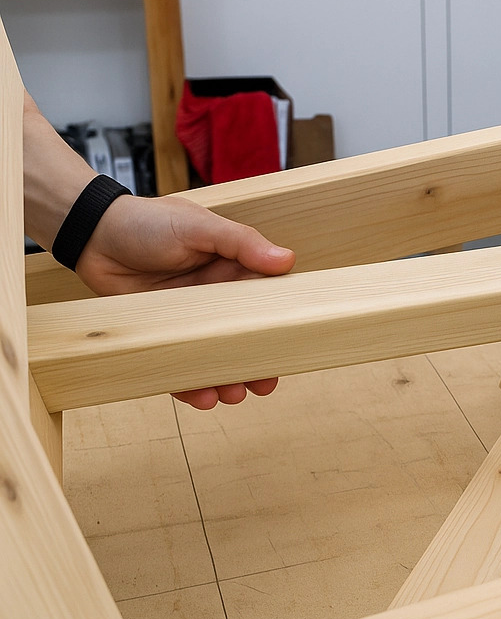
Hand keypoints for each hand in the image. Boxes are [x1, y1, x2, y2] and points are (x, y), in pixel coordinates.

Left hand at [76, 194, 295, 409]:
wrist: (92, 233)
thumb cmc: (147, 221)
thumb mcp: (199, 226)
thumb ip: (242, 242)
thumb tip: (287, 260)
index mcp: (234, 272)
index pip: (266, 305)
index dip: (278, 328)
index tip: (290, 350)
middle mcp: (217, 300)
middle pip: (244, 340)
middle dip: (255, 366)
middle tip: (263, 386)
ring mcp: (190, 321)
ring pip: (215, 358)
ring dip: (226, 380)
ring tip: (232, 395)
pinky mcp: (163, 336)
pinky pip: (180, 366)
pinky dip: (190, 384)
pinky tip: (200, 397)